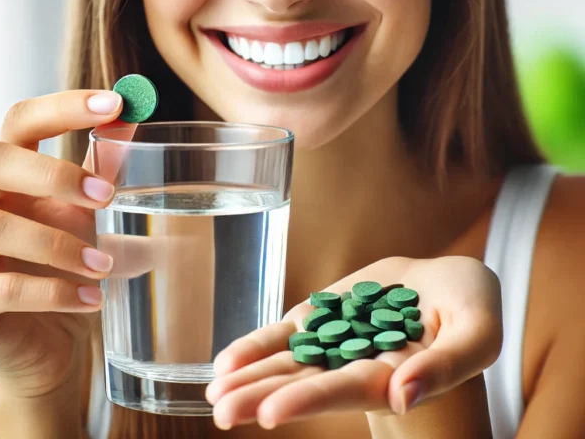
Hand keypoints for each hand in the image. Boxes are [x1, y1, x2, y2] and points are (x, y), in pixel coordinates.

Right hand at [0, 90, 129, 397]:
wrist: (40, 336)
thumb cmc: (55, 263)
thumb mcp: (79, 211)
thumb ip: (98, 169)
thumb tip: (130, 119)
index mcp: (6, 173)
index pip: (22, 120)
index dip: (65, 107)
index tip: (117, 103)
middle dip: (54, 174)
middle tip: (105, 197)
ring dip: (62, 246)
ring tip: (105, 267)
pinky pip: (2, 288)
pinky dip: (55, 293)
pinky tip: (93, 299)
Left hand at [206, 256, 501, 429]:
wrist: (444, 280)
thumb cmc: (471, 305)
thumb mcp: (478, 330)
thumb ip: (448, 364)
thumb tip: (404, 396)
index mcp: (392, 375)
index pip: (345, 391)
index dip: (310, 399)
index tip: (271, 413)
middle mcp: (355, 363)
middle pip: (304, 382)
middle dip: (263, 396)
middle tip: (221, 412)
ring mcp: (334, 338)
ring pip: (287, 360)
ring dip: (250, 374)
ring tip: (214, 390)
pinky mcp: (323, 313)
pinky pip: (287, 331)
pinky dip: (258, 344)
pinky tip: (227, 360)